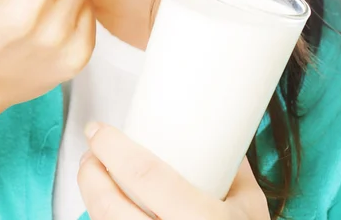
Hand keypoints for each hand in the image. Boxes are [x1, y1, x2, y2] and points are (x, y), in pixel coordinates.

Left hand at [78, 123, 269, 219]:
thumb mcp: (250, 208)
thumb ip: (231, 170)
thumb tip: (213, 136)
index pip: (143, 174)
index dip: (111, 147)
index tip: (98, 130)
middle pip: (108, 205)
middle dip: (90, 172)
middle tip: (91, 152)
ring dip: (90, 196)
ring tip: (94, 176)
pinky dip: (103, 219)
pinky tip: (107, 208)